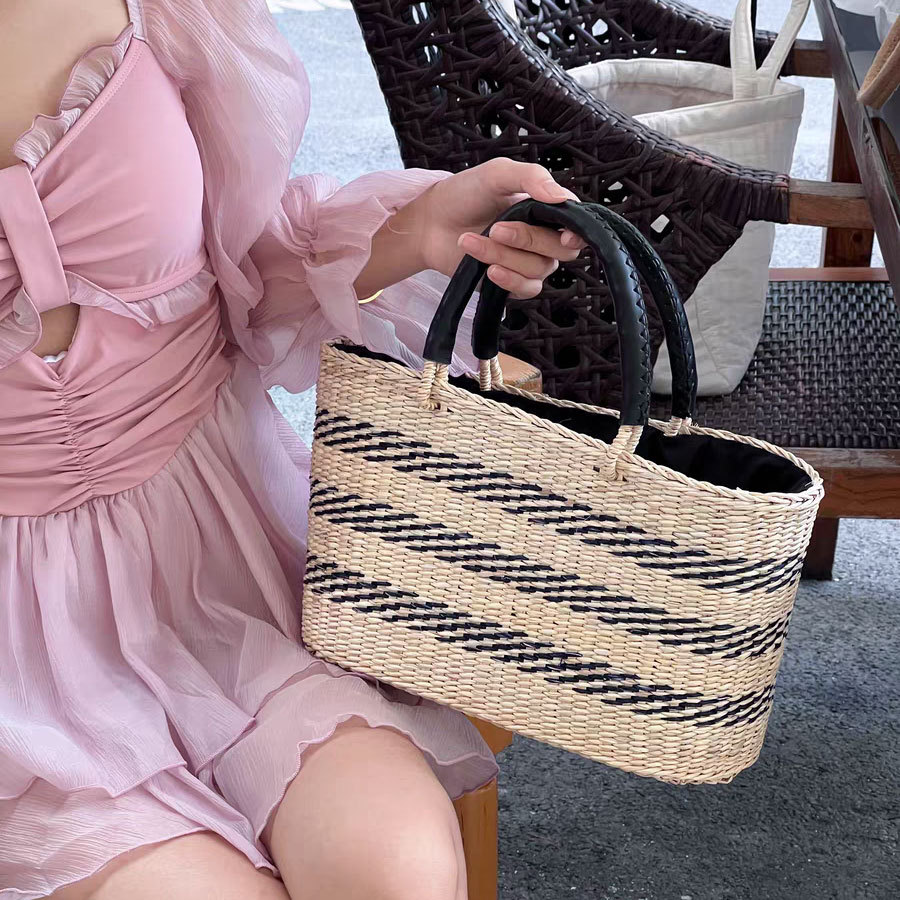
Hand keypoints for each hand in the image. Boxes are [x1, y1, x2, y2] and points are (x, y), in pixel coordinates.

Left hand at [416, 158, 587, 298]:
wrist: (430, 223)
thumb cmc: (464, 193)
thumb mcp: (497, 174)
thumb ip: (531, 178)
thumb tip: (562, 197)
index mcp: (546, 210)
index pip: (578, 225)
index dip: (578, 233)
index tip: (567, 235)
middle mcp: (543, 238)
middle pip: (560, 249)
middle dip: (527, 239)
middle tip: (496, 227)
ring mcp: (528, 262)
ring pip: (538, 269)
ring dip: (503, 255)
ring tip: (472, 240)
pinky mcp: (511, 283)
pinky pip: (526, 289)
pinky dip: (508, 279)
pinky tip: (488, 269)